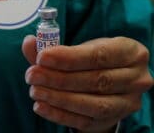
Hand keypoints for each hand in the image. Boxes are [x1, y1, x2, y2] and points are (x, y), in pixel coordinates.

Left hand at [22, 36, 153, 132]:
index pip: (99, 55)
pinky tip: (41, 106)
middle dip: (59, 79)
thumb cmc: (97, 57)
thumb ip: (54, 46)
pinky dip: (60, 114)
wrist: (114, 76)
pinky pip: (85, 121)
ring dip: (58, 98)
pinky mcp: (112, 119)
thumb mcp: (83, 47)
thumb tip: (29, 42)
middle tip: (32, 75)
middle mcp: (135, 78)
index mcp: (130, 52)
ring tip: (35, 90)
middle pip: (95, 80)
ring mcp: (126, 102)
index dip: (69, 58)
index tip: (42, 57)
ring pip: (92, 104)